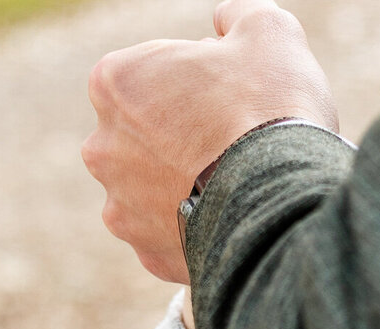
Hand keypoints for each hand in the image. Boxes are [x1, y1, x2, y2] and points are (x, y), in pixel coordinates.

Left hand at [84, 0, 336, 282]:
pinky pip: (169, 233)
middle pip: (142, 133)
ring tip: (231, 181)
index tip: (223, 89)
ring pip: (151, 187)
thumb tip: (225, 20)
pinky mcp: (146, 254)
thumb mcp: (266, 31)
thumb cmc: (268, 107)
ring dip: (182, 182)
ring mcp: (120, 208)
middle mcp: (101, 148)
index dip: (189, 77)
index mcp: (114, 83)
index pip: (145, 71)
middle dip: (176, 132)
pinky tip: (227, 215)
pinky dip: (193, 225)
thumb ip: (236, 16)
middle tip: (229, 135)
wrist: (278, 203)